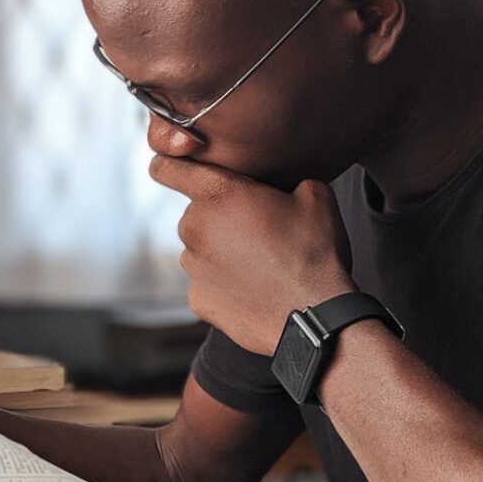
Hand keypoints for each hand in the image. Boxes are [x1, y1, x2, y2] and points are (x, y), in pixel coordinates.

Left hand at [150, 155, 355, 355]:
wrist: (314, 315)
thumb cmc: (314, 252)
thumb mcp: (315, 197)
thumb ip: (288, 179)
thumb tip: (288, 187)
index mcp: (218, 194)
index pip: (167, 169)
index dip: (168, 166)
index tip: (171, 170)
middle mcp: (195, 227)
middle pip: (195, 214)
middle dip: (219, 217)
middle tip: (256, 231)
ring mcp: (192, 266)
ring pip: (199, 249)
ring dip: (220, 252)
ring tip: (260, 264)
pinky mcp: (197, 298)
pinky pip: (205, 283)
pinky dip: (222, 284)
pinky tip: (252, 289)